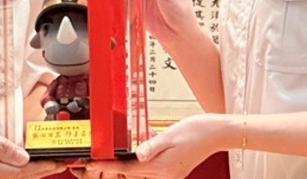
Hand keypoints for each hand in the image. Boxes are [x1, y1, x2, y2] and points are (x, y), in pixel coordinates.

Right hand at [0, 120, 63, 178]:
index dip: (41, 168)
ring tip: (49, 164)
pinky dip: (20, 172)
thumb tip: (24, 157)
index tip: (57, 163)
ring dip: (32, 173)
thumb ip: (3, 147)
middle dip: (42, 172)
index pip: (21, 173)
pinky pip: (6, 177)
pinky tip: (28, 166)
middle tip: (60, 163)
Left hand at [83, 115, 217, 178]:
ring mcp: (169, 175)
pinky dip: (136, 168)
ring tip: (106, 163)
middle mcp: (164, 175)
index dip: (107, 167)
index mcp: (161, 167)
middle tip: (92, 165)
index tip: (91, 165)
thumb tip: (136, 154)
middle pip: (130, 176)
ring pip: (139, 175)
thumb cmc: (196, 131)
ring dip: (124, 170)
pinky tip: (130, 160)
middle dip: (112, 171)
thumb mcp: (170, 134)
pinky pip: (149, 172)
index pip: (127, 169)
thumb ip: (151, 145)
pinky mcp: (172, 171)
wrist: (215, 134)